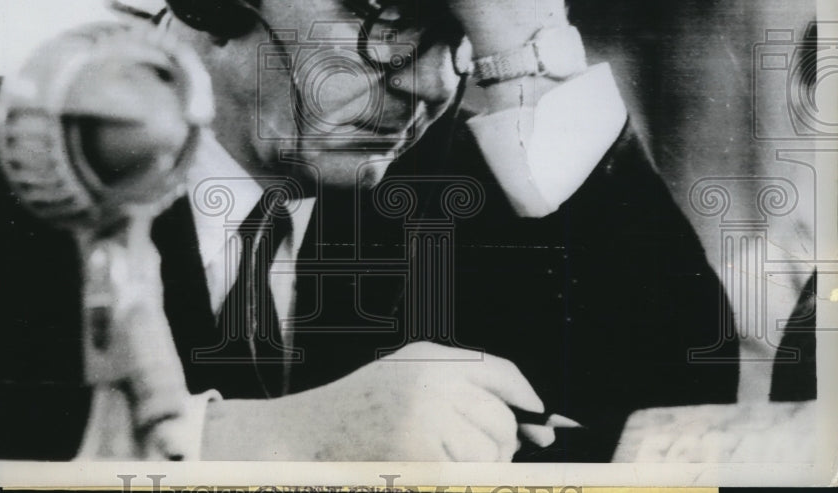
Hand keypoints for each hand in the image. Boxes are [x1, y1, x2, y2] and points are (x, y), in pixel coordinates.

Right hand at [201, 341, 553, 460]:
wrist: (298, 438)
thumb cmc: (355, 412)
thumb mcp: (405, 376)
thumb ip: (461, 384)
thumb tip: (533, 421)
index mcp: (430, 358)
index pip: (500, 372)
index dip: (525, 400)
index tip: (539, 423)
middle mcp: (432, 382)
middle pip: (502, 420)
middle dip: (499, 446)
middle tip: (463, 455)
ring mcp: (426, 420)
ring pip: (490, 455)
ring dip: (478, 469)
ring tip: (438, 464)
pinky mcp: (419, 459)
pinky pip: (467, 476)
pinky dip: (458, 478)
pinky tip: (424, 472)